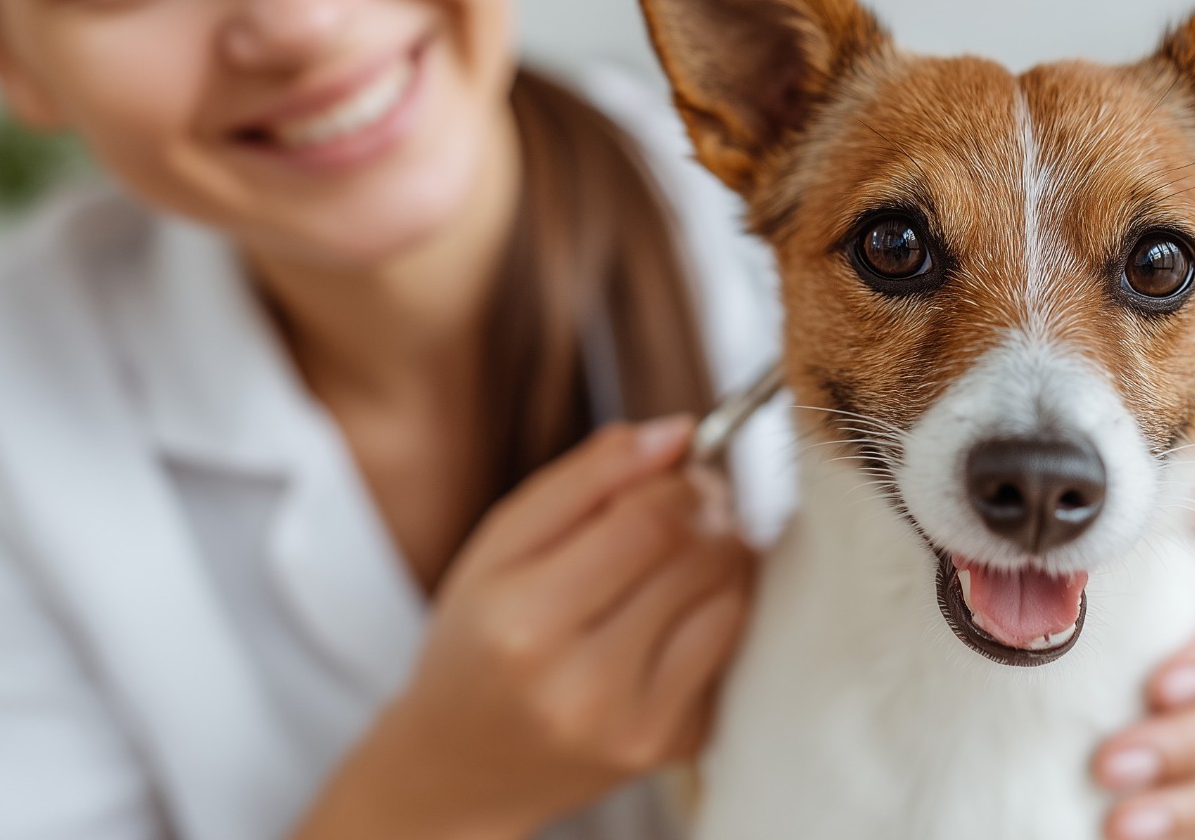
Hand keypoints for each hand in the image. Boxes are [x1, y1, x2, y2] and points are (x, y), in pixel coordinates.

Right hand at [296, 417, 753, 839]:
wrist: (463, 764)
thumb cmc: (477, 640)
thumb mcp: (499, 546)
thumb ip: (585, 478)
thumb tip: (676, 430)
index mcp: (524, 623)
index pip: (647, 523)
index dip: (677, 481)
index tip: (674, 471)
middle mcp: (582, 686)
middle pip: (696, 558)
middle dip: (707, 511)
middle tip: (687, 503)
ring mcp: (634, 727)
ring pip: (729, 602)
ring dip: (723, 557)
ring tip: (686, 550)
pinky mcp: (672, 748)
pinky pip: (731, 652)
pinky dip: (718, 614)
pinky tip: (680, 608)